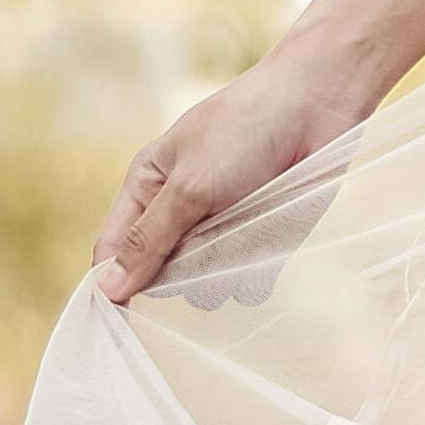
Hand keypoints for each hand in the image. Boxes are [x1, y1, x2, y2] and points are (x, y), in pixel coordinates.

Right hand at [90, 49, 372, 303]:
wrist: (317, 106)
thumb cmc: (244, 130)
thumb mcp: (188, 185)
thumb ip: (150, 239)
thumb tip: (107, 288)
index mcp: (148, 189)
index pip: (113, 251)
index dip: (113, 284)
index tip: (121, 318)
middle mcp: (180, 215)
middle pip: (159, 276)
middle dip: (176, 273)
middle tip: (201, 242)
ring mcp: (221, 231)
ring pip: (203, 286)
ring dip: (219, 273)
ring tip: (240, 229)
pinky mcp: (262, 242)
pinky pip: (246, 283)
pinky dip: (254, 275)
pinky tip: (265, 244)